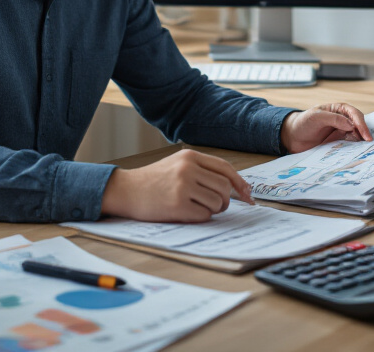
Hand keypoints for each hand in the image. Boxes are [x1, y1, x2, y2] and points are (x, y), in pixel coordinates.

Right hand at [100, 148, 254, 222]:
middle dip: (225, 200)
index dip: (240, 183)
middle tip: (216, 205)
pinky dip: (201, 218)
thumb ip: (201, 170)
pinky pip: (204, 216)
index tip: (247, 195)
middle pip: (225, 187)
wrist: (126, 190)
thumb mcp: (176, 164)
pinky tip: (187, 213)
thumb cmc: (153, 180)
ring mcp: (183, 187)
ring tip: (197, 208)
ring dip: (213, 210)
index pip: (225, 168)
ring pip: (217, 203)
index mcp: (190, 156)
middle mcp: (188, 169)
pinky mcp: (177, 205)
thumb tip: (233, 186)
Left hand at [280, 103, 371, 153]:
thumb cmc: (303, 123)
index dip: (361, 124)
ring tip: (366, 150)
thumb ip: (333, 118)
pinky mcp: (338, 142)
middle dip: (364, 133)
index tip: (365, 135)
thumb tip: (351, 124)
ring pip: (356, 135)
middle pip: (358, 125)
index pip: (354, 114)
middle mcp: (342, 119)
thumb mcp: (315, 117)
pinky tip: (357, 153)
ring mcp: (341, 131)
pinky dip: (354, 148)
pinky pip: (350, 144)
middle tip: (369, 144)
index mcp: (338, 109)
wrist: (293, 137)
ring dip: (361, 141)